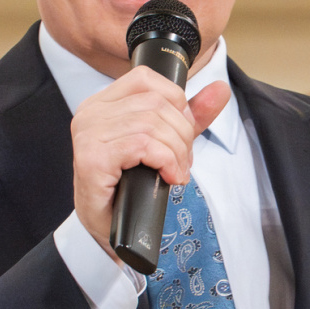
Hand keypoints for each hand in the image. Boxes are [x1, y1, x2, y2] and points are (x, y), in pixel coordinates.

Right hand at [71, 66, 230, 260]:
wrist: (110, 230)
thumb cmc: (130, 187)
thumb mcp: (165, 144)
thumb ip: (190, 116)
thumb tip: (221, 89)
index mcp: (102, 103)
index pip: (145, 78)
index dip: (175, 102)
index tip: (183, 133)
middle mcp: (90, 113)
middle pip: (155, 103)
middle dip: (182, 134)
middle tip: (183, 161)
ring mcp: (88, 134)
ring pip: (152, 124)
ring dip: (176, 152)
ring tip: (176, 172)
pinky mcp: (92, 159)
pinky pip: (142, 145)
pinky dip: (165, 161)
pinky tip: (168, 177)